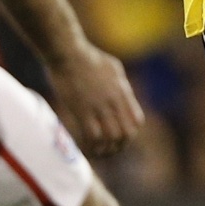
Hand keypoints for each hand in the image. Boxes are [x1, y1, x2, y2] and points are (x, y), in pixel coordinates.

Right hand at [46, 43, 144, 157]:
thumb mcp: (113, 67)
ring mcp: (99, 106)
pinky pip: (92, 136)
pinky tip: (87, 149)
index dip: (131, 133)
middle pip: (126, 133)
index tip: (121, 137)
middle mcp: (114, 102)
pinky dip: (92, 147)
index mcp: (123, 91)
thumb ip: (120, 83)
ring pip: (111, 138)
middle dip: (120, 145)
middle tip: (110, 149)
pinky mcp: (82, 110)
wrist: (68, 52)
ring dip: (106, 150)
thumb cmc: (87, 56)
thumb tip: (123, 92)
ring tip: (99, 153)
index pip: (136, 120)